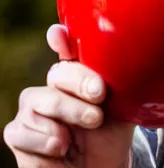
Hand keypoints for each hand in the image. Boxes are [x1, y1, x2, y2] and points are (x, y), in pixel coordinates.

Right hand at [3, 24, 135, 167]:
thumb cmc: (110, 134)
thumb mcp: (122, 105)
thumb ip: (118, 82)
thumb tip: (127, 58)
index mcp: (78, 74)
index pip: (67, 50)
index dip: (61, 39)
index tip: (57, 34)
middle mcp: (53, 86)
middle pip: (58, 73)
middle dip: (79, 82)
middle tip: (99, 96)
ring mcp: (33, 108)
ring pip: (40, 99)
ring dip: (68, 113)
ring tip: (90, 124)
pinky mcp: (18, 133)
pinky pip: (22, 130)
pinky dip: (46, 140)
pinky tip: (61, 148)